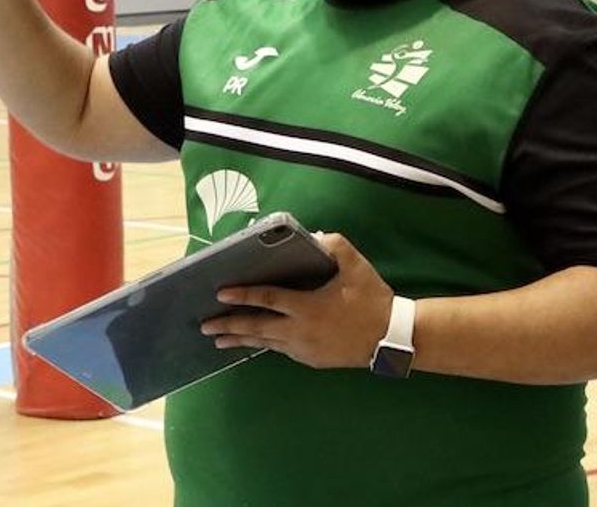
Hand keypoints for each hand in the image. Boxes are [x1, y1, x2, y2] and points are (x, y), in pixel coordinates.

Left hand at [201, 233, 393, 369]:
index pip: (267, 299)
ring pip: (265, 343)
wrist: (391, 337)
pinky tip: (254, 343)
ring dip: (240, 340)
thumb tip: (312, 236)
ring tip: (218, 340)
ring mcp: (303, 348)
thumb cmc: (371, 298)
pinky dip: (264, 345)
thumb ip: (332, 244)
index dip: (243, 295)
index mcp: (306, 306)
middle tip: (205, 325)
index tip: (221, 294)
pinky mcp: (310, 359)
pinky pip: (281, 350)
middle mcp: (299, 331)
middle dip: (229, 325)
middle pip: (256, 328)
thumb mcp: (355, 265)